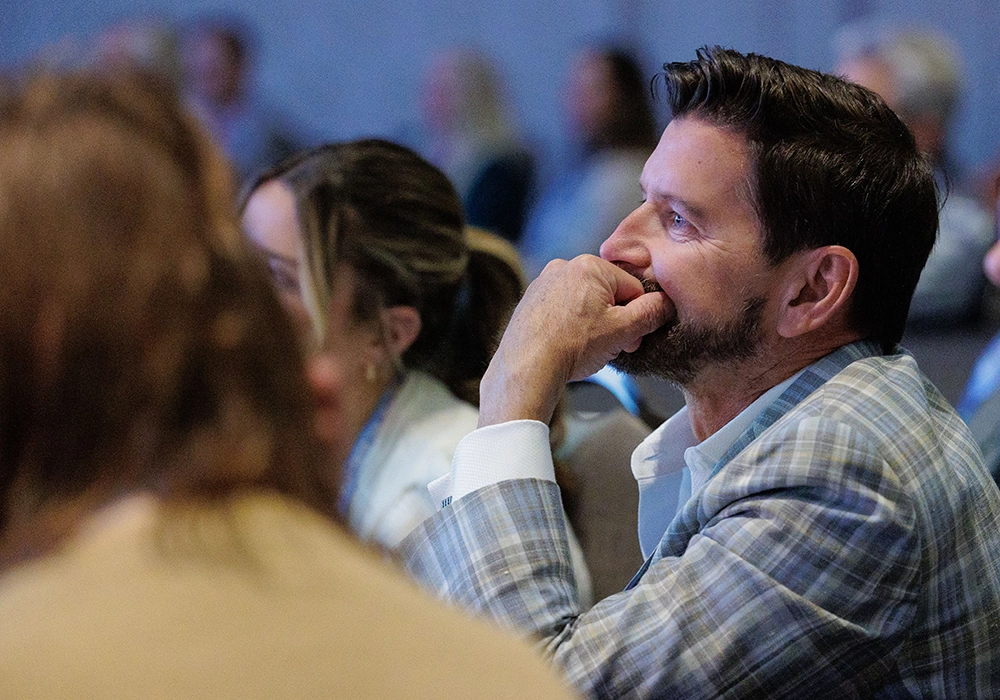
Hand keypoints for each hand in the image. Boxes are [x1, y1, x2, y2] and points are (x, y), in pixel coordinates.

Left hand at [479, 254, 672, 425]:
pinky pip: (561, 310)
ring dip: (593, 323)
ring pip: (584, 302)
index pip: (632, 288)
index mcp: (589, 266)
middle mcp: (563, 267)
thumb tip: (666, 303)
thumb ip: (652, 312)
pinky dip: (569, 325)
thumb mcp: (623, 330)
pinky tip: (567, 345)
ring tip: (586, 348)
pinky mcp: (530, 301)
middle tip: (611, 347)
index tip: (632, 339)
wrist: (526, 367)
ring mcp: (543, 283)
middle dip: (615, 320)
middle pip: (607, 294)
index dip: (638, 316)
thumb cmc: (572, 346)